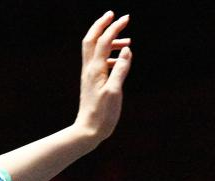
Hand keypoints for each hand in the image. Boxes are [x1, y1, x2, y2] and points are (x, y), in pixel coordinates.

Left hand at [75, 11, 132, 144]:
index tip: (125, 18)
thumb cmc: (102, 114)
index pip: (104, 41)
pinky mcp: (92, 83)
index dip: (114, 27)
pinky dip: (109, 55)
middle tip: (113, 15)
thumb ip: (121, 69)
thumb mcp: (115, 92)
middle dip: (102, 25)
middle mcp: (90, 69)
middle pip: (92, 39)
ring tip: (126, 41)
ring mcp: (89, 76)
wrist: (87, 131)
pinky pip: (99, 62)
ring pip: (96, 50)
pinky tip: (120, 60)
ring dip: (109, 41)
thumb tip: (126, 50)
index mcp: (96, 69)